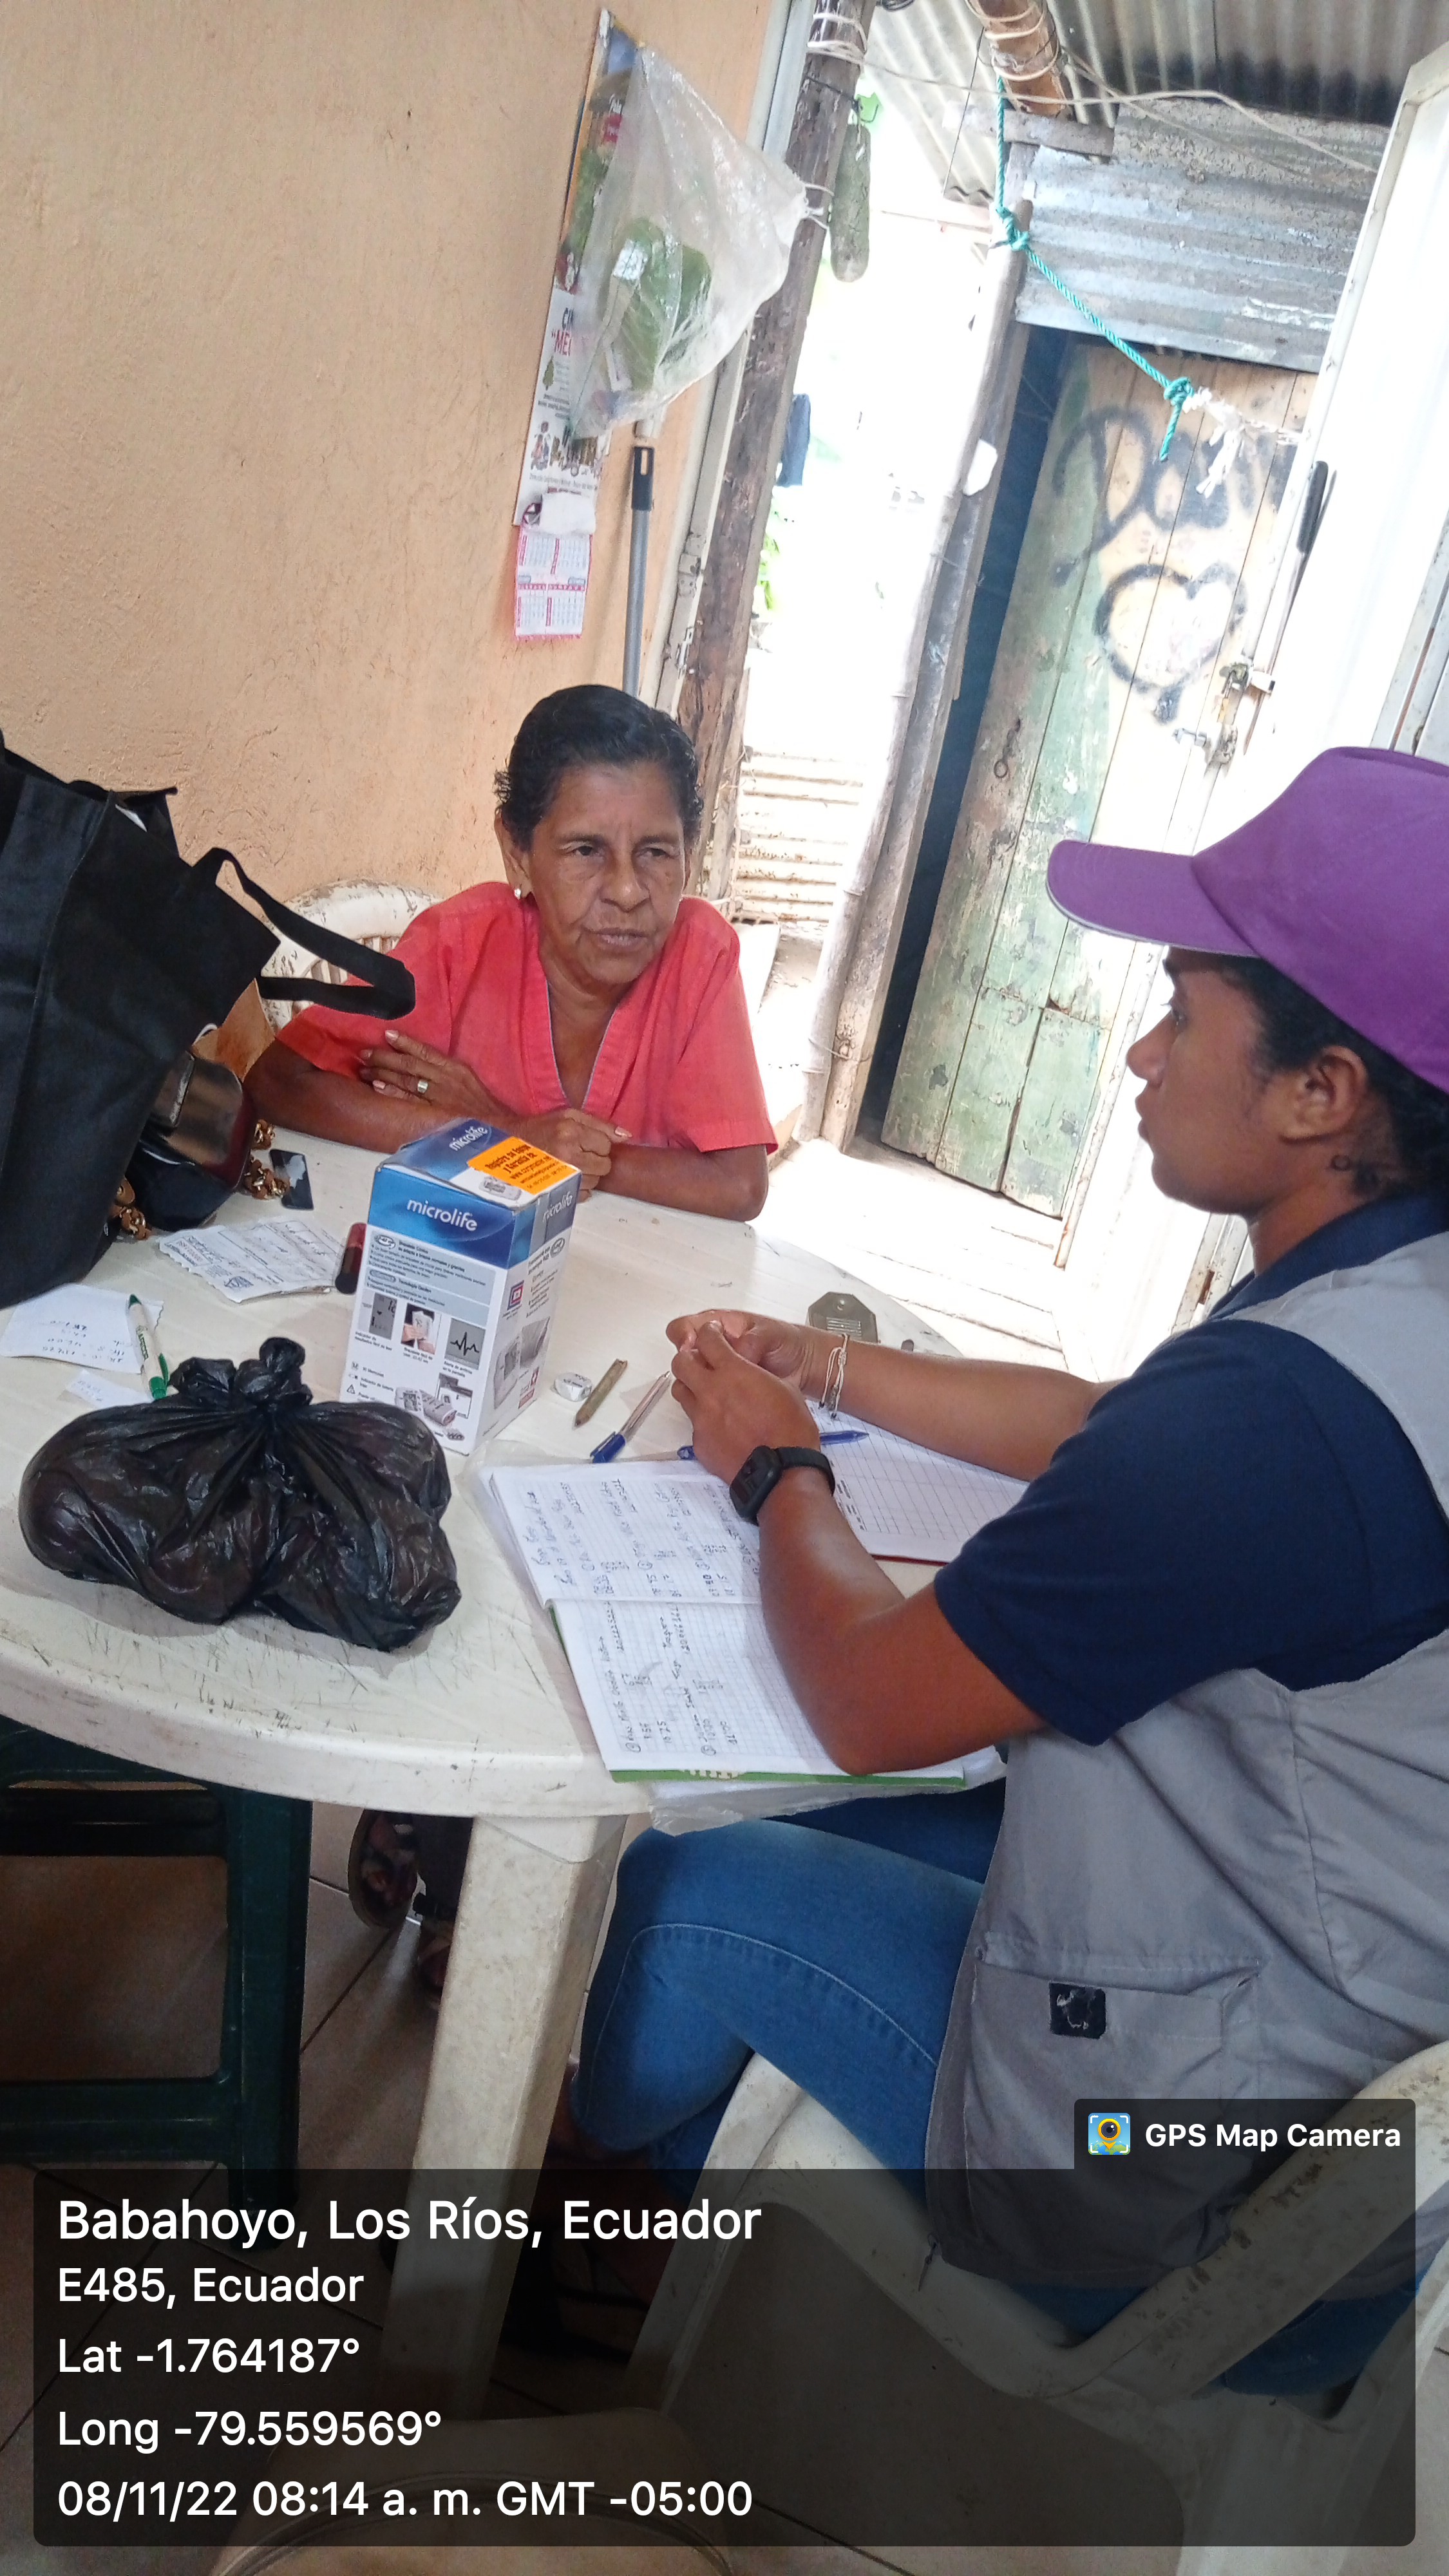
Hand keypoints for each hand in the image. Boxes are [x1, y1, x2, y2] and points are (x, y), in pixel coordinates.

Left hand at [359, 1030, 494, 1119]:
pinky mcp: (433, 1112)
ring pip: (405, 1080)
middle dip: (385, 1057)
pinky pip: (408, 1100)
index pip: (426, 1051)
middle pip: (410, 1064)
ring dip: (382, 1072)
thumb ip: (448, 1071)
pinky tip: (376, 1085)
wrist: (499, 1129)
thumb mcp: (469, 1080)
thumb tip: (424, 1062)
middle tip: (364, 1052)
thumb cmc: (483, 1106)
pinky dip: (392, 1091)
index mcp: (455, 1068)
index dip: (405, 1042)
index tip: (387, 1034)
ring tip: (363, 1068)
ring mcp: (438, 1096)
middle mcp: (445, 1079)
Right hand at [514, 1108, 629, 1195]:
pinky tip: (567, 1177)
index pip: (606, 1145)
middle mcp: (568, 1155)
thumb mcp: (568, 1115)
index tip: (585, 1141)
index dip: (598, 1143)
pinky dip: (580, 1188)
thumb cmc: (540, 1128)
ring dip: (589, 1174)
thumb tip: (626, 1136)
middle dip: (596, 1160)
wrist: (509, 1147)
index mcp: (571, 1132)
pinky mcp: (557, 1190)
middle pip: (604, 1165)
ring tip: (571, 1164)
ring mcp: (562, 1176)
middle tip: (579, 1153)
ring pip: (596, 1181)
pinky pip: (583, 1194)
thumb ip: (600, 1124)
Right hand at [667, 1308, 829, 1397]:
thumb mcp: (770, 1334)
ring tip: (719, 1389)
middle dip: (688, 1363)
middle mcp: (711, 1350)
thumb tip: (738, 1355)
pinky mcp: (723, 1394)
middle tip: (707, 1371)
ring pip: (689, 1380)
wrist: (804, 1366)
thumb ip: (750, 1342)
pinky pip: (705, 1399)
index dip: (684, 1336)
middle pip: (681, 1357)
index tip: (693, 1346)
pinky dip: (710, 1401)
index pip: (684, 1328)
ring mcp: (716, 1373)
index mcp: (718, 1327)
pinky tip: (724, 1403)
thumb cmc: (786, 1342)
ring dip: (697, 1384)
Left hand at [670, 1318, 819, 1483]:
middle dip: (688, 1357)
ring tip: (705, 1392)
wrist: (781, 1471)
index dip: (708, 1333)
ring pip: (680, 1392)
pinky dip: (702, 1419)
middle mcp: (710, 1391)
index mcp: (733, 1372)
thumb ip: (757, 1375)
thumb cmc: (791, 1427)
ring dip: (690, 1386)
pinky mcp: (699, 1443)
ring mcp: (701, 1418)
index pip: (707, 1339)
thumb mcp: (784, 1388)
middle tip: (701, 1362)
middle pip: (680, 1362)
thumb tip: (749, 1374)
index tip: (712, 1334)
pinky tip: (720, 1427)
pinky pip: (693, 1424)